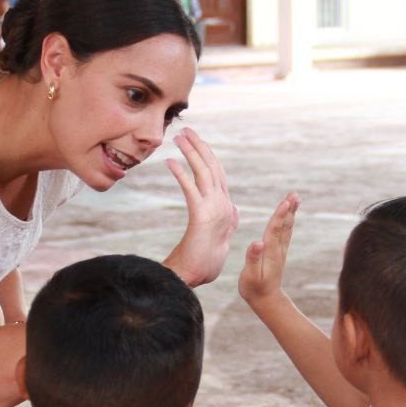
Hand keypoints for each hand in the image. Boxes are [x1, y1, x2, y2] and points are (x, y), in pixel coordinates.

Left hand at [162, 128, 238, 286]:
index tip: (198, 141)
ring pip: (205, 173)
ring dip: (192, 153)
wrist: (196, 276)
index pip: (218, 175)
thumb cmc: (203, 261)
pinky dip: (181, 174)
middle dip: (200, 147)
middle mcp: (223, 205)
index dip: (209, 156)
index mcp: (226, 208)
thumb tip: (234, 210)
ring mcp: (214, 210)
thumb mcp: (220, 238)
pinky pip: (191, 189)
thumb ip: (228, 222)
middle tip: (187, 130)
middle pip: (213, 168)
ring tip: (179, 138)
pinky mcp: (201, 216)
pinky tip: (170, 162)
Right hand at [238, 193, 298, 308]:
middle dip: (288, 209)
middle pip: (284, 225)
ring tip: (294, 199)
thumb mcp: (250, 275)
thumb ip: (253, 258)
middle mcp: (277, 249)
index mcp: (270, 252)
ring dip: (290, 213)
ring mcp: (280, 251)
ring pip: (286, 228)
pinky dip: (287, 222)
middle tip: (295, 194)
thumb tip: (258, 242)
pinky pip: (285, 233)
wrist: (266, 300)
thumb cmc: (254, 288)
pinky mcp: (279, 253)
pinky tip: (289, 215)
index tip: (286, 201)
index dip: (280, 215)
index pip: (275, 230)